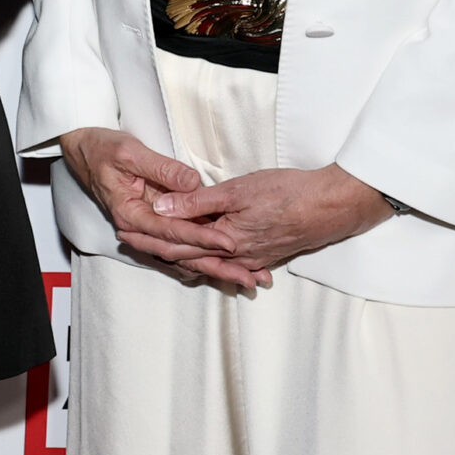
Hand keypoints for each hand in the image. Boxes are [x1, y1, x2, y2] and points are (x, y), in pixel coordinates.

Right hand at [59, 126, 271, 293]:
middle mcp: (138, 229)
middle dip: (216, 265)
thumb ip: (163, 169)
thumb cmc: (104, 149)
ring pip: (183, 256)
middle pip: (181, 254)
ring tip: (247, 278)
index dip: (201, 238)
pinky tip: (228, 265)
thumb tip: (193, 184)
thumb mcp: (131, 152)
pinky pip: (181, 246)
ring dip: (215, 267)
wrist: (85, 151)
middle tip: (248, 276)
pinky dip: (204, 257)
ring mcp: (147, 229)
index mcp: (130, 214)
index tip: (229, 242)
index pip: (172, 231)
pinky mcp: (154, 225)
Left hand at [151, 163, 394, 271]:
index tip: (123, 233)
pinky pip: (228, 264)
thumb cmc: (287, 193)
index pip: (175, 244)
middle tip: (128, 243)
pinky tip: (202, 261)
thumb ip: (196, 201)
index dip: (147, 238)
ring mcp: (252, 259)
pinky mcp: (264, 255)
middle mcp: (236, 257)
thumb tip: (160, 208)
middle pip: (187, 257)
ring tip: (156, 251)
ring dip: (181, 258)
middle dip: (156, 250)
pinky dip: (209, 262)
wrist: (332, 206)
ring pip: (207, 263)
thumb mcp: (237, 190)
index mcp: (224, 241)